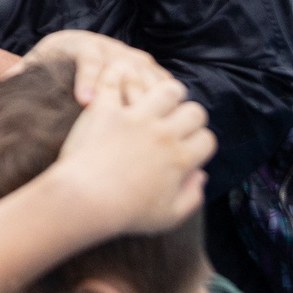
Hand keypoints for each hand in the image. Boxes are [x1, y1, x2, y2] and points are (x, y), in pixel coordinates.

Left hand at [21, 30, 173, 107]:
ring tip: (152, 121)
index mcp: (78, 44)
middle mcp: (108, 46)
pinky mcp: (145, 66)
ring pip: (145, 71)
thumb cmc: (50, 65)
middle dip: (126, 89)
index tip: (85, 101)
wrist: (70, 48)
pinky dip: (166, 96)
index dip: (88, 78)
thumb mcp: (33, 68)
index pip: (87, 58)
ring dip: (151, 94)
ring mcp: (129, 54)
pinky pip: (160, 79)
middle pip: (123, 63)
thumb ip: (15, 80)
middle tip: (128, 116)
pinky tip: (170, 117)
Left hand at [45, 68, 214, 236]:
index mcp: (180, 159)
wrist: (85, 201)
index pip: (207, 139)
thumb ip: (191, 197)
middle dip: (190, 117)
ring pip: (167, 90)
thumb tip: (201, 176)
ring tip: (157, 100)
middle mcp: (163, 134)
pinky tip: (122, 78)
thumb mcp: (168, 217)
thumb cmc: (125, 214)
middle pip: (194, 111)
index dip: (201, 143)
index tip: (189, 147)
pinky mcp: (107, 110)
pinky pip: (117, 81)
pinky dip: (118, 75)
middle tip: (176, 122)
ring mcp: (135, 118)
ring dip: (166, 94)